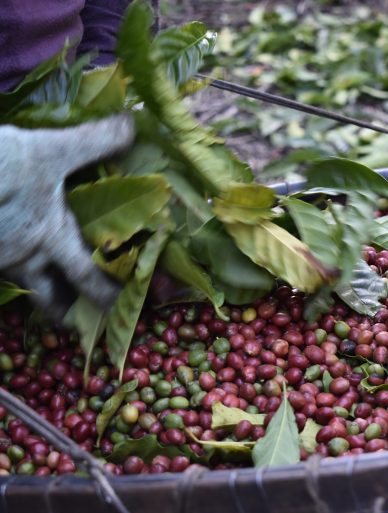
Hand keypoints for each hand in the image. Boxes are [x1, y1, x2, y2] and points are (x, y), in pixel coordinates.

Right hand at [0, 115, 134, 318]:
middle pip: (51, 300)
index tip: (131, 310)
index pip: (90, 279)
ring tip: (54, 289)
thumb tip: (133, 124)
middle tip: (85, 318)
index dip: (111, 297)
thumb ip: (95, 141)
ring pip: (24, 286)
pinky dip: (15, 269)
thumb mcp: (50, 148)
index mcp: (51, 238)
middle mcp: (23, 256)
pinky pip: (2, 270)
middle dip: (70, 312)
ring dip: (42, 292)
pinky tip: (18, 251)